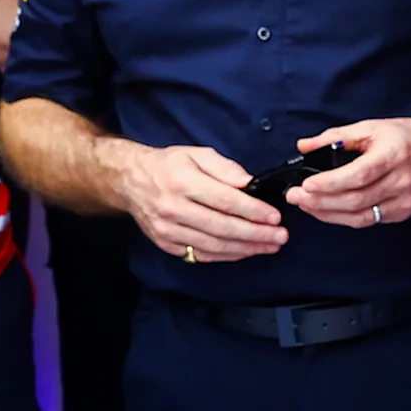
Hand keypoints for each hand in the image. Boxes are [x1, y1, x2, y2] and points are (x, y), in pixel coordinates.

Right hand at [107, 140, 286, 261]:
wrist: (130, 181)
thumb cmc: (169, 165)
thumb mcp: (197, 154)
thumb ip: (225, 168)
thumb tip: (250, 184)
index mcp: (182, 181)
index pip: (225, 201)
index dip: (254, 211)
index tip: (275, 216)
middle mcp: (173, 208)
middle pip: (222, 227)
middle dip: (256, 234)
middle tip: (280, 236)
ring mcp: (168, 230)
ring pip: (213, 245)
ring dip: (246, 249)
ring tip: (269, 246)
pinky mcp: (166, 244)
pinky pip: (201, 255)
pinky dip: (226, 256)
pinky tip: (245, 251)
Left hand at [285, 117, 410, 228]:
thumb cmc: (405, 136)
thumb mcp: (371, 127)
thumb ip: (336, 137)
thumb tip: (304, 146)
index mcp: (392, 155)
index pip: (357, 176)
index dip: (329, 184)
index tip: (305, 184)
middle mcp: (400, 181)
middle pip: (355, 200)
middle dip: (320, 201)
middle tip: (296, 197)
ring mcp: (404, 201)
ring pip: (360, 216)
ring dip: (328, 214)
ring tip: (307, 205)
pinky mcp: (403, 213)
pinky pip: (369, 221)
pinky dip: (345, 218)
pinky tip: (329, 211)